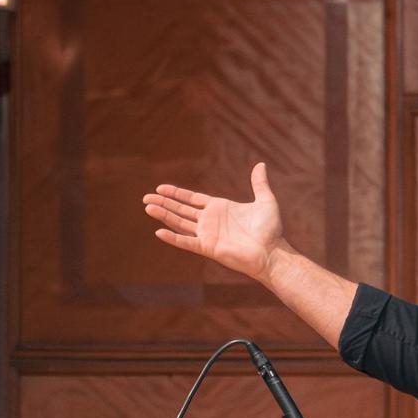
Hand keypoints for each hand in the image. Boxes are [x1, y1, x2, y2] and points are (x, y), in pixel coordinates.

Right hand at [143, 161, 286, 281]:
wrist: (272, 252)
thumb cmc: (271, 230)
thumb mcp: (266, 201)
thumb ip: (259, 184)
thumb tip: (261, 164)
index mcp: (220, 208)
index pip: (192, 199)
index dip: (176, 193)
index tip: (160, 188)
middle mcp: (210, 221)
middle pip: (181, 209)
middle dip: (164, 203)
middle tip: (145, 197)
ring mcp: (208, 234)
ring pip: (180, 222)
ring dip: (164, 215)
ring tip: (147, 207)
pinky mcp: (208, 247)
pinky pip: (187, 242)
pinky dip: (173, 238)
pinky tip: (158, 232)